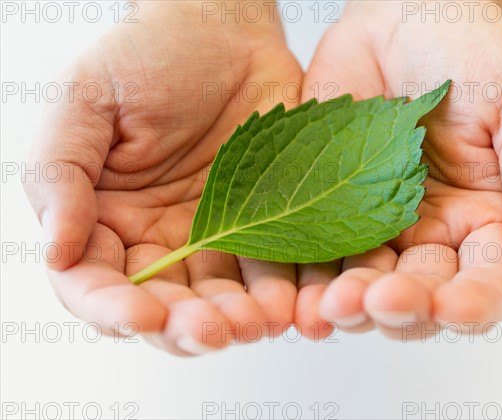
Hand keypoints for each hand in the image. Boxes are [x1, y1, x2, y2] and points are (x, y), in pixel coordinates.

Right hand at [24, 2, 302, 353]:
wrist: (225, 34)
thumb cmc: (149, 57)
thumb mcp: (86, 103)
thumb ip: (62, 175)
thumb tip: (57, 252)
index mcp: (107, 220)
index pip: (98, 284)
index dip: (114, 308)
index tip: (141, 314)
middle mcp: (160, 242)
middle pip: (166, 308)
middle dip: (187, 327)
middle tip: (212, 330)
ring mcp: (216, 240)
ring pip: (221, 302)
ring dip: (238, 320)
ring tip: (257, 321)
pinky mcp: (266, 229)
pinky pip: (274, 271)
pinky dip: (284, 293)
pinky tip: (293, 301)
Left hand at [296, 1, 501, 338]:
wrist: (399, 17)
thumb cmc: (473, 54)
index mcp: (487, 221)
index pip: (490, 283)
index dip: (473, 304)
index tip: (450, 308)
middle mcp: (432, 236)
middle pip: (422, 296)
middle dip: (401, 308)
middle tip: (379, 302)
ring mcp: (376, 227)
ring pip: (366, 288)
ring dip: (351, 305)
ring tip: (332, 304)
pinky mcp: (328, 213)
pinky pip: (316, 254)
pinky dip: (307, 280)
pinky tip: (299, 295)